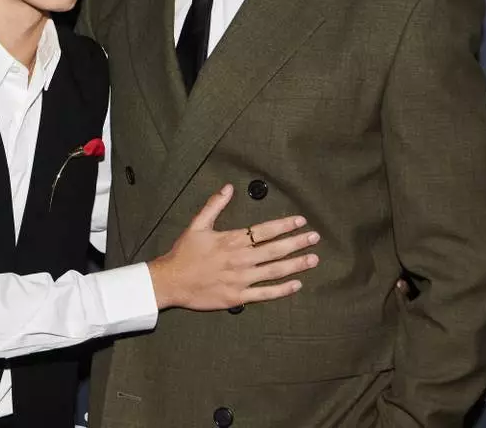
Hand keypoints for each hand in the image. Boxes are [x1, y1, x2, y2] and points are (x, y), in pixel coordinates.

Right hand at [147, 184, 320, 310]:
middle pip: (275, 249)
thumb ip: (214, 206)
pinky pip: (264, 294)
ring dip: (296, 265)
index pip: (264, 230)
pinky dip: (282, 290)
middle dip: (297, 243)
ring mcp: (240, 279)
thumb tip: (228, 188)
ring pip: (274, 271)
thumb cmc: (184, 253)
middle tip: (315, 238)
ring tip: (313, 259)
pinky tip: (296, 285)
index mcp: (232, 240)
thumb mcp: (196, 225)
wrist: (170, 281)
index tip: (301, 221)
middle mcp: (240, 259)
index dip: (284, 225)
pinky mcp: (237, 297)